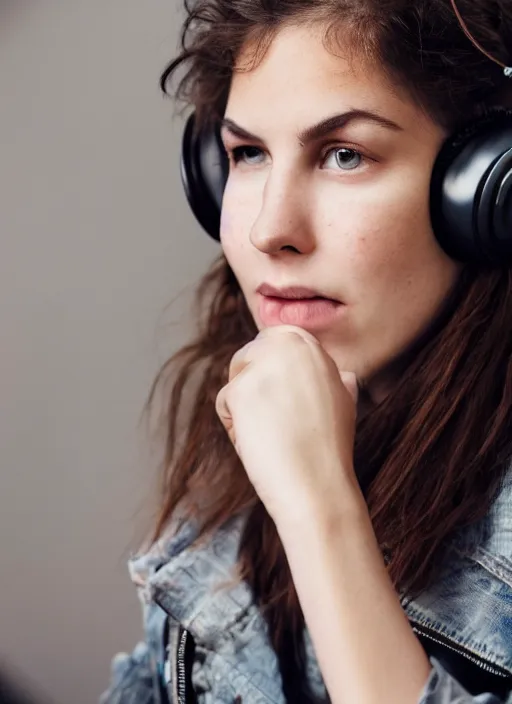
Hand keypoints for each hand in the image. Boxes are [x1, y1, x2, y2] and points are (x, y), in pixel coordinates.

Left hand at [215, 325, 361, 526]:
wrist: (318, 486)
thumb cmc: (329, 451)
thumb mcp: (345, 403)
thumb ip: (335, 381)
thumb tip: (343, 375)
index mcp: (311, 346)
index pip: (271, 341)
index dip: (269, 371)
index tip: (280, 399)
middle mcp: (288, 346)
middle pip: (247, 357)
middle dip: (250, 385)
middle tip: (274, 419)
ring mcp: (263, 366)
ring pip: (235, 383)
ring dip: (245, 410)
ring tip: (274, 435)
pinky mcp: (240, 390)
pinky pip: (225, 405)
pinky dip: (235, 429)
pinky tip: (261, 443)